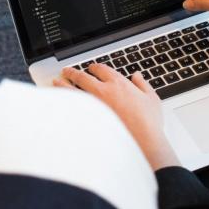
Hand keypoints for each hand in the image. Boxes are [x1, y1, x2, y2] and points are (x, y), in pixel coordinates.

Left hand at [54, 64, 180, 170]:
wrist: (142, 141)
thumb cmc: (148, 122)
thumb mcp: (151, 99)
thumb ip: (142, 84)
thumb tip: (137, 76)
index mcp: (118, 83)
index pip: (101, 69)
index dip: (94, 67)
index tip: (91, 68)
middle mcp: (103, 91)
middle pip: (82, 76)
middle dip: (73, 72)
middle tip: (67, 71)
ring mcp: (93, 105)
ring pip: (72, 90)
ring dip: (63, 84)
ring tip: (57, 82)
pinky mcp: (88, 118)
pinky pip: (72, 107)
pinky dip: (64, 102)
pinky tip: (60, 102)